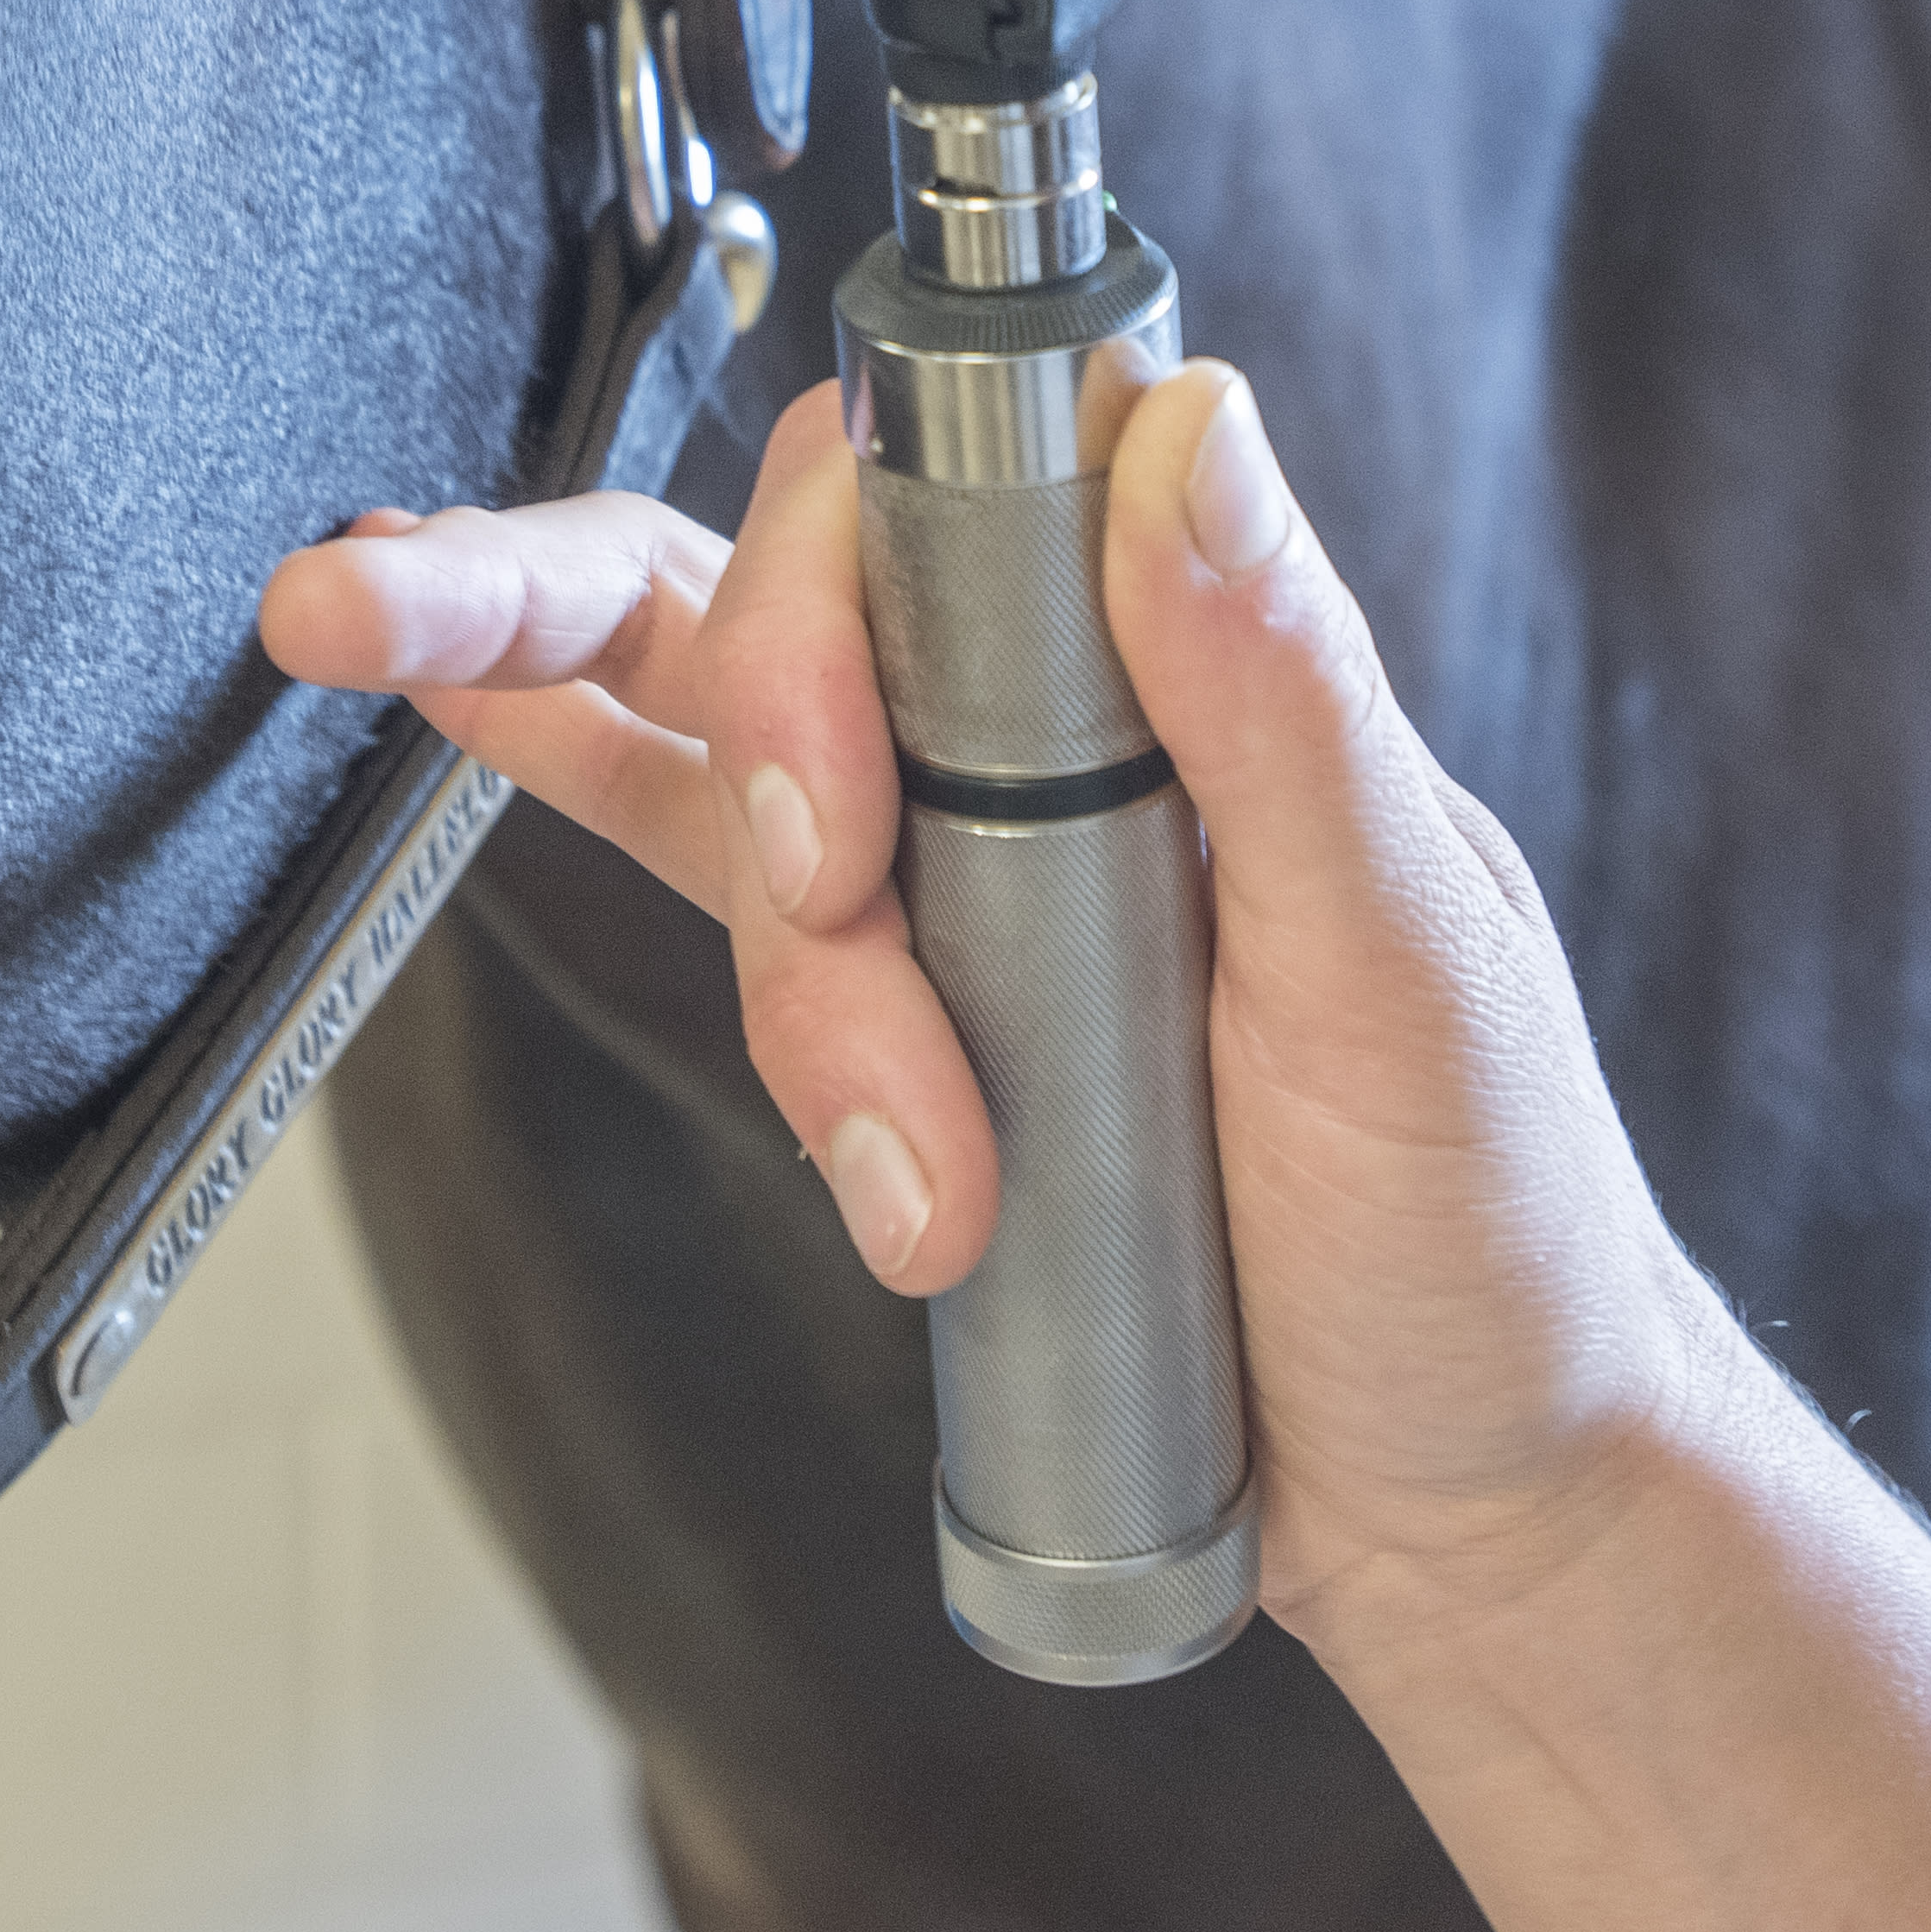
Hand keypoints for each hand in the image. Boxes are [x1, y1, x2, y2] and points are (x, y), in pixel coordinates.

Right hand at [261, 363, 1735, 1666]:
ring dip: (788, 993)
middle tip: (709, 825)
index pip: (937, 496)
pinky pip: (676, 845)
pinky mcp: (881, 997)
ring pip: (714, 762)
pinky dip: (545, 762)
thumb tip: (1189, 423)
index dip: (826, 617)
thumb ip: (1287, 697)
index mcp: (1186, 667)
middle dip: (673, 680)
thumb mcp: (1410, 962)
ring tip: (923, 1192)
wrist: (1466, 1508)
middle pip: (772, 583)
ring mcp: (950, 857)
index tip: (831, 833)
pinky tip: (439, 701)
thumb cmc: (1491, 1237)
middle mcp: (1047, 727)